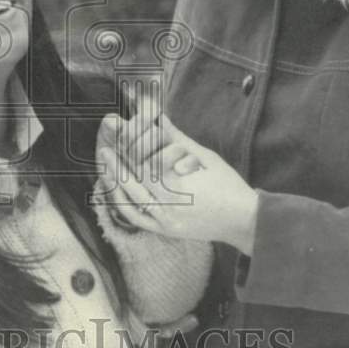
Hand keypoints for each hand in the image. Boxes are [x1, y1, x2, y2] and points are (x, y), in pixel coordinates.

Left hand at [95, 108, 258, 252]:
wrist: (244, 221)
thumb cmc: (228, 185)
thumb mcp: (204, 156)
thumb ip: (176, 138)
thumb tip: (158, 116)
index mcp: (179, 182)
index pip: (145, 158)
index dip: (130, 141)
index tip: (119, 127)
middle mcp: (168, 203)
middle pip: (134, 177)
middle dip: (117, 158)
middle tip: (104, 143)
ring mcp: (164, 220)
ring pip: (130, 197)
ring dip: (115, 178)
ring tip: (105, 161)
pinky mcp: (164, 230)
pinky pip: (136, 218)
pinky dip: (122, 203)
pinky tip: (114, 188)